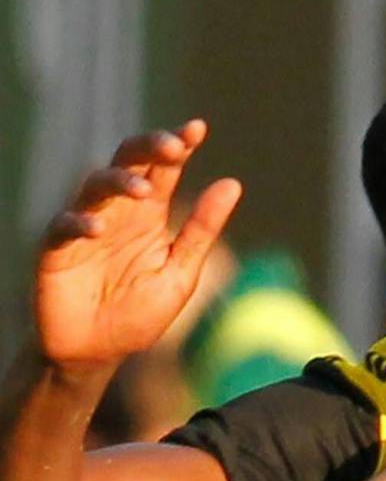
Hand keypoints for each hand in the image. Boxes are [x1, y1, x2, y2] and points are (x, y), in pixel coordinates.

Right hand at [35, 122, 242, 370]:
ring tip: (142, 190)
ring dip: (118, 183)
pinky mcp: (56, 250)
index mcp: (149, 216)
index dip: (178, 145)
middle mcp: (117, 213)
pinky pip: (64, 228)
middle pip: (128, 163)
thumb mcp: (180, 272)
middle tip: (174, 146)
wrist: (98, 352)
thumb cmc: (138, 312)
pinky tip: (96, 228)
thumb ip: (201, 230)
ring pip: (96, 187)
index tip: (197, 128)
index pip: (163, 170)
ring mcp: (85, 227)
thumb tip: (232, 184)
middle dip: (149, 149)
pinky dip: (79, 224)